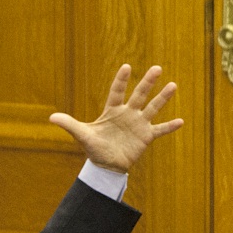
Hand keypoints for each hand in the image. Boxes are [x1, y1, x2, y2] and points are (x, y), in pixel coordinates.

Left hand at [49, 64, 183, 171]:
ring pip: (153, 107)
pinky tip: (181, 121)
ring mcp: (138, 124)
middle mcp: (128, 113)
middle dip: (148, 82)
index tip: (127, 67)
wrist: (106, 165)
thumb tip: (51, 117)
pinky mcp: (146, 136)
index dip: (121, 80)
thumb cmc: (95, 148)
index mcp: (112, 110)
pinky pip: (160, 130)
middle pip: (139, 94)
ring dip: (162, 97)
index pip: (117, 92)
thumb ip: (69, 124)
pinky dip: (170, 126)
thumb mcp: (82, 135)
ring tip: (173, 85)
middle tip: (157, 68)